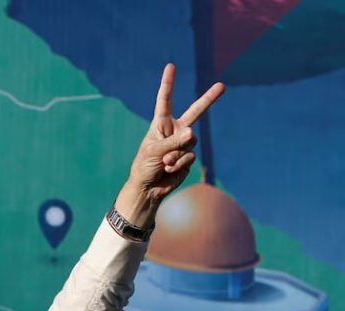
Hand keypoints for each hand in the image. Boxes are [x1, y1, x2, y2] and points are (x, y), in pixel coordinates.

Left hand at [116, 64, 224, 226]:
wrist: (148, 188)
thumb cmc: (144, 166)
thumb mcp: (154, 151)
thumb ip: (173, 142)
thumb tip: (192, 134)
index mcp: (161, 123)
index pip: (165, 100)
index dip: (168, 83)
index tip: (170, 66)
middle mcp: (175, 130)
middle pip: (196, 112)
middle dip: (209, 99)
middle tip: (223, 85)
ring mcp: (183, 143)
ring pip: (190, 142)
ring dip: (176, 154)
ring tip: (164, 163)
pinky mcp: (189, 156)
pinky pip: (190, 156)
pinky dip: (179, 164)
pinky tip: (168, 170)